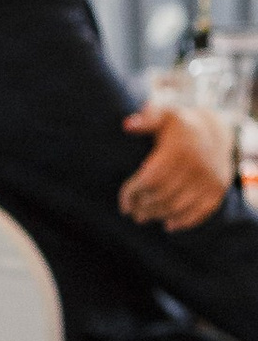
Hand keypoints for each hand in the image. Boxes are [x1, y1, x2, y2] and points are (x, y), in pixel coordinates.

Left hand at [119, 101, 235, 230]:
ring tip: (142, 217)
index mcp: (179, 149)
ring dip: (158, 215)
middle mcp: (196, 165)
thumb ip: (146, 119)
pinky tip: (168, 225)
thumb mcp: (164, 115)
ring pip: (179, 205)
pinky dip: (183, 221)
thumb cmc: (180, 126)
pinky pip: (201, 211)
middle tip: (132, 213)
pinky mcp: (218, 190)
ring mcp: (209, 179)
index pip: (151, 179)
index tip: (123, 203)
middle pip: (163, 195)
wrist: (216, 133)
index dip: (134, 193)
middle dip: (144, 207)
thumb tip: (126, 125)